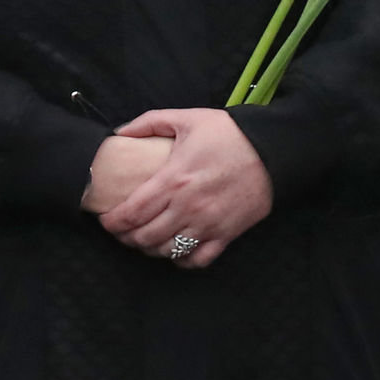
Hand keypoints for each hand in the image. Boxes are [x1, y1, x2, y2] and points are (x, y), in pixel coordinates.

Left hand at [95, 108, 275, 268]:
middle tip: (123, 231)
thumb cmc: (228, 133)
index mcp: (173, 179)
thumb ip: (148, 123)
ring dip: (150, 249)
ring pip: (168, 251)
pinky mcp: (227, 234)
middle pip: (145, 237)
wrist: (273, 150)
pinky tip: (175, 251)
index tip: (105, 221)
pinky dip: (182, 260)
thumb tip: (119, 133)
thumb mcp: (186, 118)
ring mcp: (208, 224)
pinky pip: (198, 260)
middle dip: (127, 237)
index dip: (112, 223)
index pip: (132, 213)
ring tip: (144, 239)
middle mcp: (188, 207)